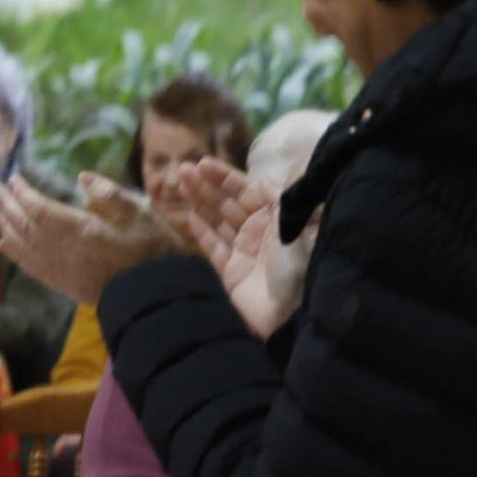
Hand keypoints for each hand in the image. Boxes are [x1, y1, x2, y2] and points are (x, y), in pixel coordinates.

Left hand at [0, 174, 184, 305]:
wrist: (157, 297)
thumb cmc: (154, 252)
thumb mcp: (141, 215)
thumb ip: (110, 195)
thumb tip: (82, 178)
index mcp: (83, 232)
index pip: (41, 210)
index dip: (23, 194)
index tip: (12, 179)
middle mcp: (65, 251)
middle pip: (26, 225)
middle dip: (6, 205)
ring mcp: (62, 270)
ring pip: (23, 246)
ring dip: (2, 227)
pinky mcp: (64, 284)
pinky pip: (31, 266)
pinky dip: (15, 253)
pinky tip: (4, 244)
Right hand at [175, 160, 301, 337]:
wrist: (293, 313)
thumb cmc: (296, 264)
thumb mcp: (294, 222)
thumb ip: (277, 197)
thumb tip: (263, 176)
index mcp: (276, 216)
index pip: (247, 189)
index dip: (225, 176)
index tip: (204, 163)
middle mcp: (259, 231)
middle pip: (228, 203)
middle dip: (206, 185)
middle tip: (182, 169)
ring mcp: (244, 252)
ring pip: (217, 221)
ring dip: (199, 202)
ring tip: (179, 184)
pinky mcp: (231, 272)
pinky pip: (213, 248)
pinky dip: (202, 232)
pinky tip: (190, 216)